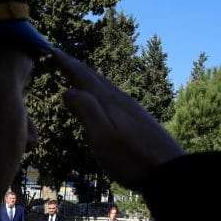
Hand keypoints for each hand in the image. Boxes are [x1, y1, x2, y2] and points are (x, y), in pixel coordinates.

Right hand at [52, 49, 183, 187]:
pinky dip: (101, 89)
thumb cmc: (133, 158)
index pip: (83, 76)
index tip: (50, 50)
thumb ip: (87, 111)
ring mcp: (132, 108)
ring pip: (106, 85)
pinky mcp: (138, 118)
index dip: (66, 63)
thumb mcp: (104, 138)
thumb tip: (68, 90)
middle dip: (75, 66)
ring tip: (77, 73)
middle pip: (95, 77)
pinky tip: (103, 97)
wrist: (170, 171)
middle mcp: (121, 100)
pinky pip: (114, 94)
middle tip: (59, 56)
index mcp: (109, 102)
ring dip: (89, 76)